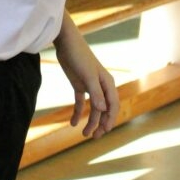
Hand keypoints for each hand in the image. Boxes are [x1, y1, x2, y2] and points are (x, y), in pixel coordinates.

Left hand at [55, 20, 118, 138]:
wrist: (66, 42)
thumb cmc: (79, 56)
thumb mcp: (87, 75)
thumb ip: (95, 92)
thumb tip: (103, 109)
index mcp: (107, 83)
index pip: (113, 105)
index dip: (110, 119)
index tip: (104, 131)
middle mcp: (101, 86)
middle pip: (104, 109)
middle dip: (101, 124)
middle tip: (93, 136)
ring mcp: (90, 86)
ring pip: (94, 108)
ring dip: (90, 121)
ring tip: (84, 134)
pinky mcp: (79, 84)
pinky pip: (81, 102)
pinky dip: (78, 113)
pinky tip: (73, 123)